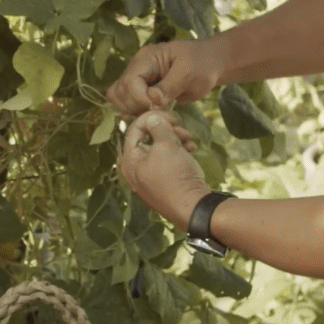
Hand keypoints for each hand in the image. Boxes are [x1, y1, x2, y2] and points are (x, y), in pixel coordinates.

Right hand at [106, 40, 223, 118]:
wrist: (209, 65)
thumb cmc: (202, 64)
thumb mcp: (190, 73)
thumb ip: (170, 86)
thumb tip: (152, 99)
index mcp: (146, 58)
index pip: (130, 81)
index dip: (140, 98)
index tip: (158, 107)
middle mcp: (136, 68)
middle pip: (120, 91)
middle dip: (135, 106)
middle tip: (156, 113)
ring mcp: (137, 80)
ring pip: (118, 98)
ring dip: (132, 111)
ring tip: (153, 114)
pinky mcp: (141, 91)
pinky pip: (126, 103)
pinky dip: (134, 112)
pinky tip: (150, 115)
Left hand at [118, 111, 211, 227]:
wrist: (193, 207)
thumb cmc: (175, 175)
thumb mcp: (166, 145)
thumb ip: (158, 127)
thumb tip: (152, 118)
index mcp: (129, 161)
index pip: (134, 129)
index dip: (152, 118)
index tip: (170, 116)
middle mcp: (135, 170)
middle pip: (147, 138)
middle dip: (166, 129)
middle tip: (181, 128)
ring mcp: (150, 177)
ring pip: (159, 148)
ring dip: (175, 139)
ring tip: (189, 140)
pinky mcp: (164, 182)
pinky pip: (167, 161)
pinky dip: (178, 152)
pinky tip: (191, 149)